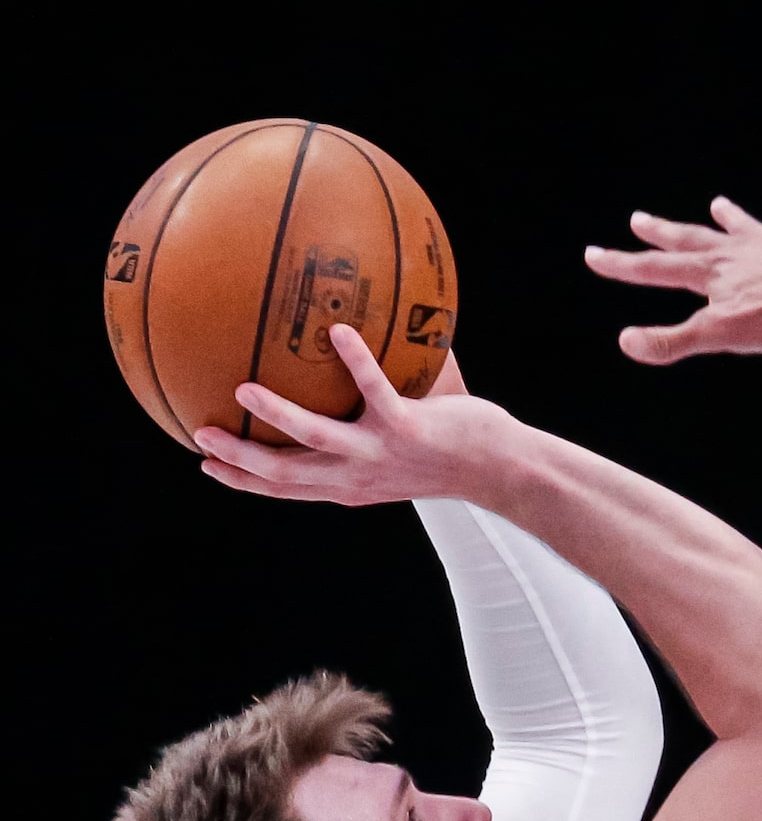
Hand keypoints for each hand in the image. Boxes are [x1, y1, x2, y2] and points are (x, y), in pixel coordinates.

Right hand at [193, 324, 505, 504]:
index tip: (208, 466)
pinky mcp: (407, 428)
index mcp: (351, 485)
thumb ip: (371, 413)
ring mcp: (381, 453)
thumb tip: (347, 354)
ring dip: (277, 414)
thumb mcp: (400, 444)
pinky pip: (374, 389)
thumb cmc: (454, 452)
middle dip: (239, 460)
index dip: (245, 481)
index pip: (287, 488)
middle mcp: (359, 477)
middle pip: (283, 476)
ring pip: (315, 439)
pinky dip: (357, 361)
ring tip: (244, 388)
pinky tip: (338, 331)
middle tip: (200, 437)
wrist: (503, 468)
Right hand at [585, 198, 761, 362]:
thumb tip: (626, 342)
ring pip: (746, 230)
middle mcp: (740, 252)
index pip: (657, 268)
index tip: (594, 254)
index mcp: (713, 271)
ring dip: (731, 219)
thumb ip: (672, 341)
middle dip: (663, 233)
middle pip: (694, 239)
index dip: (623, 265)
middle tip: (639, 219)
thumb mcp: (717, 335)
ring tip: (719, 204)